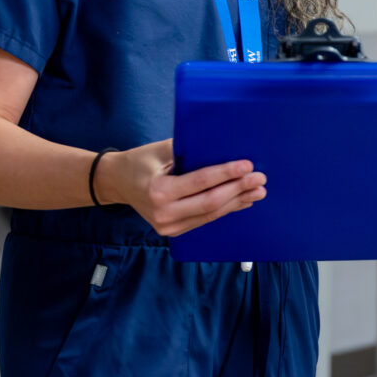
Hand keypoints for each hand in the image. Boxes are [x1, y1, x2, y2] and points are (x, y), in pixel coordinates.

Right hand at [98, 139, 265, 236]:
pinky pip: (204, 219)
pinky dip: (225, 209)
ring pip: (211, 214)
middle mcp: (163, 213)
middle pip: (210, 202)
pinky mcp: (173, 230)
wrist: (116, 182)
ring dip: (237, 202)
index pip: (200, 182)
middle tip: (260, 178)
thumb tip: (224, 145)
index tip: (247, 165)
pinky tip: (242, 201)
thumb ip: (190, 150)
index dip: (226, 174)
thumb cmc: (140, 161)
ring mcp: (168, 226)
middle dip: (238, 189)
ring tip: (258, 191)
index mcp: (158, 191)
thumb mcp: (160, 150)